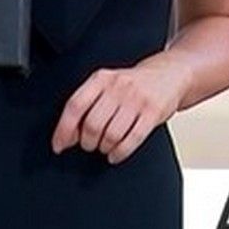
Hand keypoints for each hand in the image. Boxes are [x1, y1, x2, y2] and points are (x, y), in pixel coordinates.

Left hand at [51, 56, 190, 163]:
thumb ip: (87, 105)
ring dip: (104, 148)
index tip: (58, 145)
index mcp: (101, 78)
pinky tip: (115, 154)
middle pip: (92, 125)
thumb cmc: (133, 84)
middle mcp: (118, 86)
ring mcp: (136, 99)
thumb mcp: (107, 85)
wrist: (170, 74)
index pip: (75, 105)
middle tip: (90, 144)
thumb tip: (67, 136)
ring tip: (105, 147)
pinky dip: (119, 153)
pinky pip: (131, 140)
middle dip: (87, 142)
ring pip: (110, 135)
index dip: (63, 130)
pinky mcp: (153, 112)